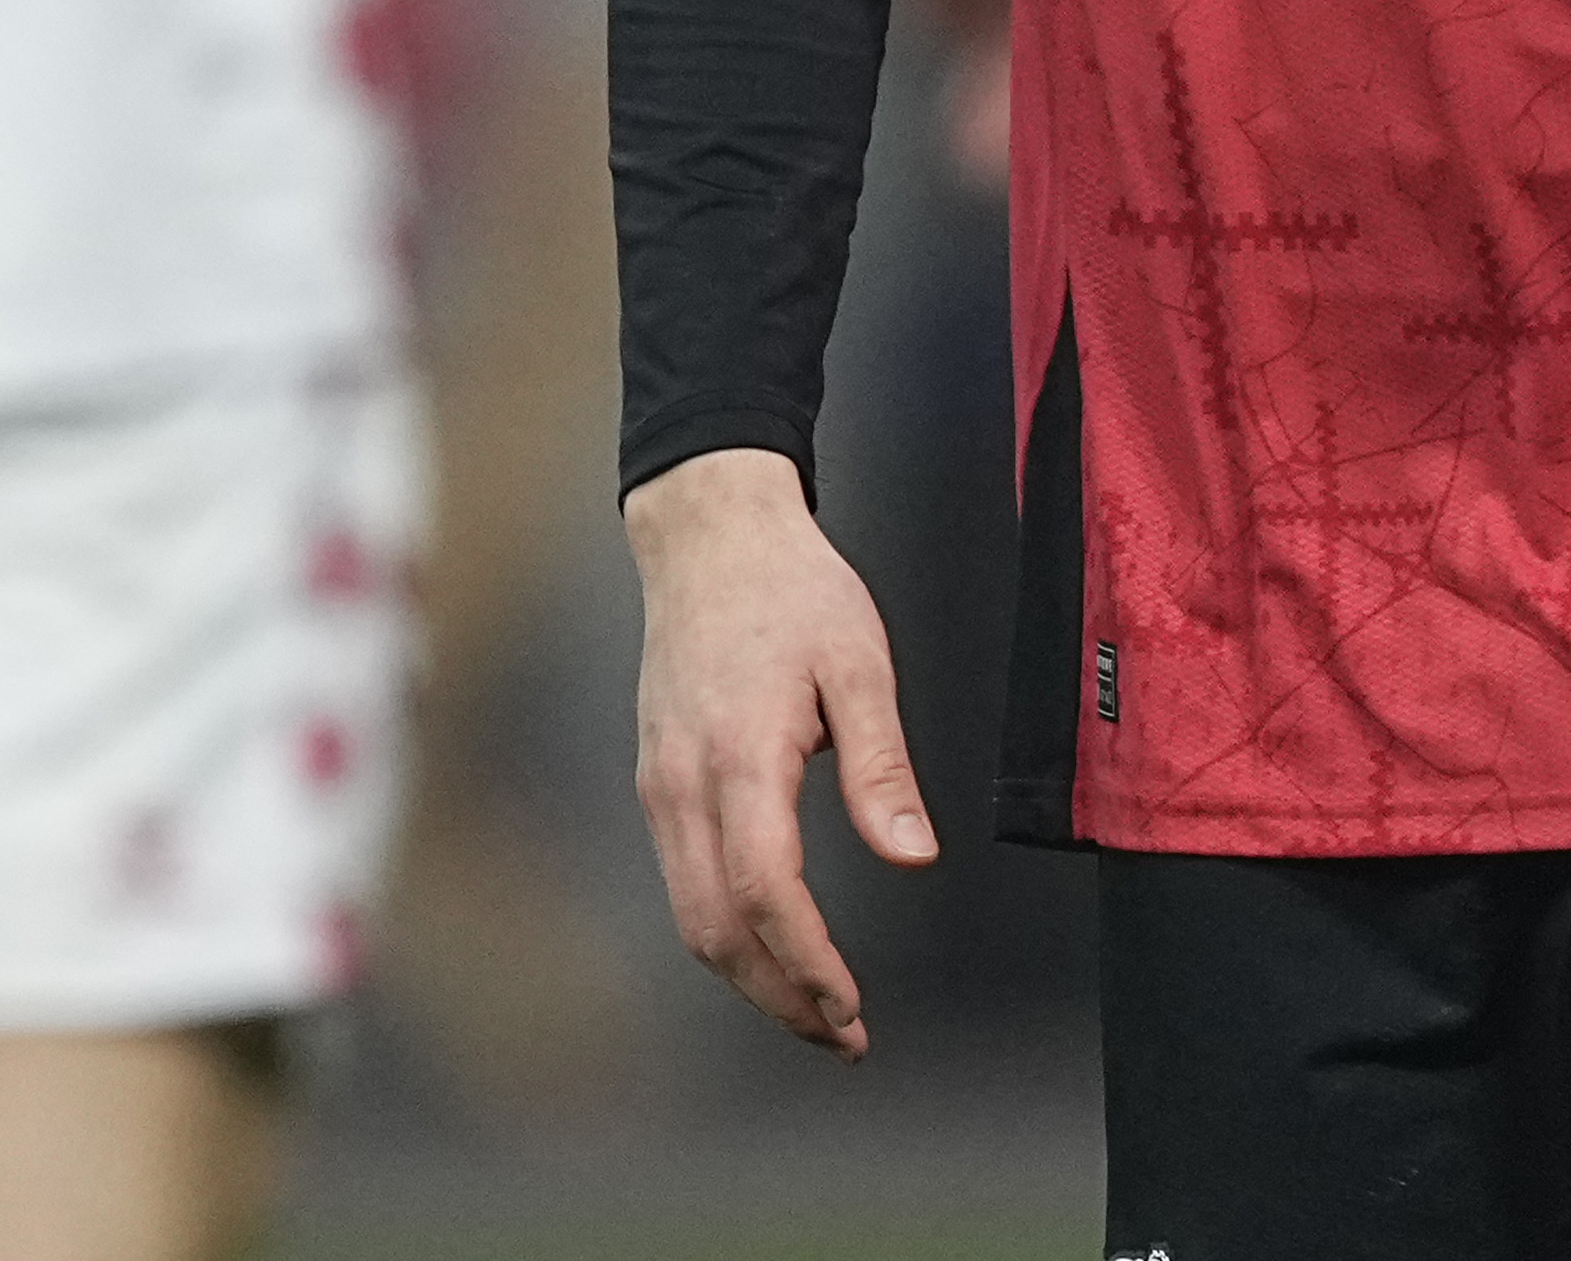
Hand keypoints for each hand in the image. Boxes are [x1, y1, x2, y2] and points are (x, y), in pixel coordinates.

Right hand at [621, 446, 936, 1055]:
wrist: (709, 534)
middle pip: (717, 930)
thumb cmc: (790, 590)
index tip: (854, 1009)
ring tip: (817, 1011)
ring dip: (751, 978)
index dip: (809, 965)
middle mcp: (684, 784)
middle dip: (780, 998)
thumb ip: (881, 765)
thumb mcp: (860, 663)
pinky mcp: (658, 783)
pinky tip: (773, 946)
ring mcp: (661, 787)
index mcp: (739, 756)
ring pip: (692, 917)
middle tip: (845, 1036)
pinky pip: (683, 884)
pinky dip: (727, 935)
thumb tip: (911, 856)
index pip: (767, 894)